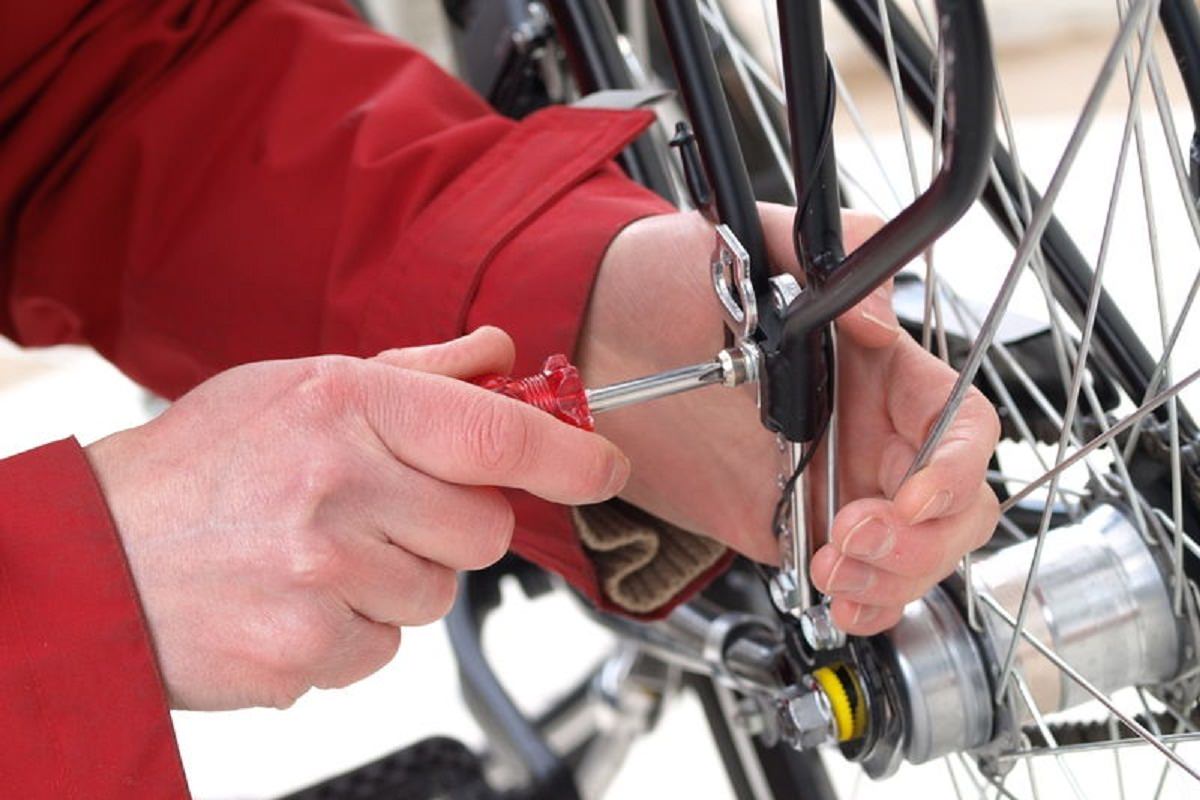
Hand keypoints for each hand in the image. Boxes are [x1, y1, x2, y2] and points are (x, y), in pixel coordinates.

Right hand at [86, 328, 628, 709]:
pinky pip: (387, 649)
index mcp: (345, 406)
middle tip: (385, 511)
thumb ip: (414, 374)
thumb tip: (500, 356)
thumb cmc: (203, 468)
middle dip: (453, 525)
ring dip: (398, 580)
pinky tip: (299, 599)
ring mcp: (323, 574)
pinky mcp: (307, 651)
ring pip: (438, 593)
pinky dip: (356, 631)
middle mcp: (339, 485)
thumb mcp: (299, 389)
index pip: (494, 430)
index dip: (567, 453)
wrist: (98, 557)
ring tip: (320, 555)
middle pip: (483, 528)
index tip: (604, 465)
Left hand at [580, 203, 998, 633]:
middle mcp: (868, 429)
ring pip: (916, 550)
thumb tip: (879, 317)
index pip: (959, 422)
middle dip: (919, 537)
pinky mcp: (794, 528)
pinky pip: (859, 578)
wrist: (598, 336)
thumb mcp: (745, 242)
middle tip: (850, 536)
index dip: (954, 467)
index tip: (912, 497)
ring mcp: (834, 483)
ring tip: (832, 567)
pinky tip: (839, 600)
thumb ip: (825, 261)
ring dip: (891, 575)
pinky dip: (865, 602)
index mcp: (877, 367)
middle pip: (954, 502)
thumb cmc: (671, 280)